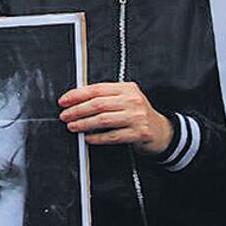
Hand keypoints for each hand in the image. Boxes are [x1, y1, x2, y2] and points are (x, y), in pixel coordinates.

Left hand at [58, 82, 172, 154]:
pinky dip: (97, 137)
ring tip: (72, 126)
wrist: (161, 131)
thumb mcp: (125, 99)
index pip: (97, 89)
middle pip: (98, 104)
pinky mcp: (138, 133)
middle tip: (65, 115)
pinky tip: (88, 137)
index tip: (64, 101)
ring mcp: (137, 117)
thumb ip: (106, 96)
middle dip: (77, 110)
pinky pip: (112, 136)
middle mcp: (133, 100)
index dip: (77, 95)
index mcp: (127, 88)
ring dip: (84, 123)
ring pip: (103, 120)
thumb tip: (76, 99)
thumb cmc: (137, 114)